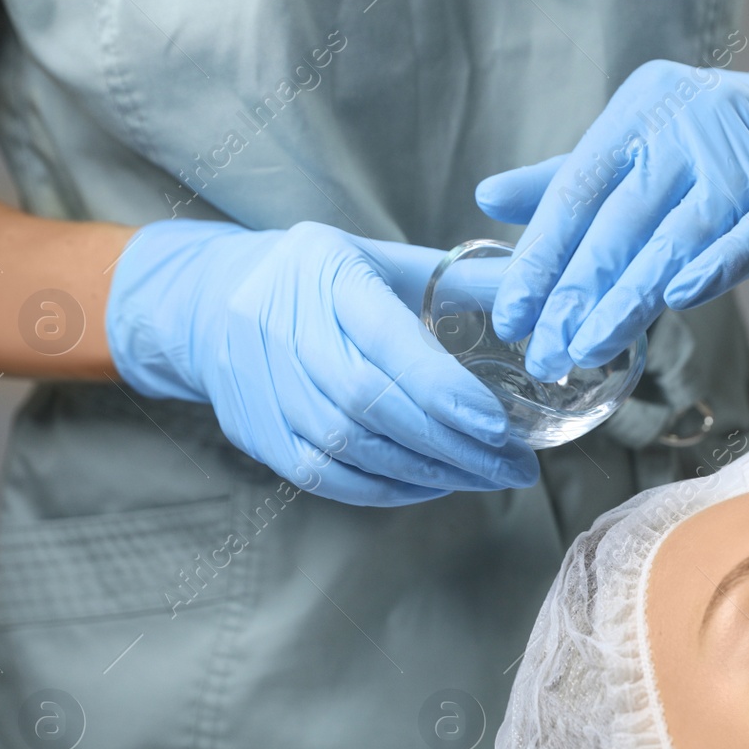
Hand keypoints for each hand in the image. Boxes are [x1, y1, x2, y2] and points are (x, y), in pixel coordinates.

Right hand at [106, 220, 538, 506]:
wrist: (207, 301)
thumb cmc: (320, 280)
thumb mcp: (383, 260)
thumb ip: (461, 282)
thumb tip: (540, 299)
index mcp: (324, 274)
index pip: (386, 342)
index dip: (442, 391)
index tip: (500, 426)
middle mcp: (281, 327)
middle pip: (369, 403)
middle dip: (451, 444)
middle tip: (513, 467)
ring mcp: (259, 384)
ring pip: (347, 446)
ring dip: (426, 472)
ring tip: (485, 478)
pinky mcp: (253, 430)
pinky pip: (323, 475)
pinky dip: (384, 488)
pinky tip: (431, 485)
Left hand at [475, 48, 748, 380]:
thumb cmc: (706, 146)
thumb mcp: (634, 148)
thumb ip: (564, 181)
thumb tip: (488, 198)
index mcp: (637, 114)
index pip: (575, 193)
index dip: (539, 259)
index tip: (511, 316)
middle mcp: (686, 130)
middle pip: (620, 223)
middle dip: (576, 294)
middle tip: (544, 351)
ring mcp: (742, 163)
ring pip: (676, 239)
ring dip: (629, 300)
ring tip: (589, 348)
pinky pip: (748, 238)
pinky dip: (714, 267)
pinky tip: (679, 298)